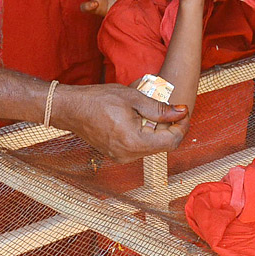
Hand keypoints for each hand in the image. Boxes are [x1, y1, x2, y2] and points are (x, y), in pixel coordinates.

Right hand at [54, 83, 187, 162]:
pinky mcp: (117, 154)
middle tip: (167, 106)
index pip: (171, 141)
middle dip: (169, 126)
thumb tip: (182, 112)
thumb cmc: (99, 100)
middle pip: (162, 145)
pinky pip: (139, 146)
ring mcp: (122, 157)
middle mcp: (129, 155)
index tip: (183, 111)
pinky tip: (138, 118)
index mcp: (135, 142)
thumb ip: (159, 109)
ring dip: (156, 129)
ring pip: (151, 146)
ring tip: (150, 110)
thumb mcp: (133, 98)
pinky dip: (144, 133)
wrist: (72, 108)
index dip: (182, 126)